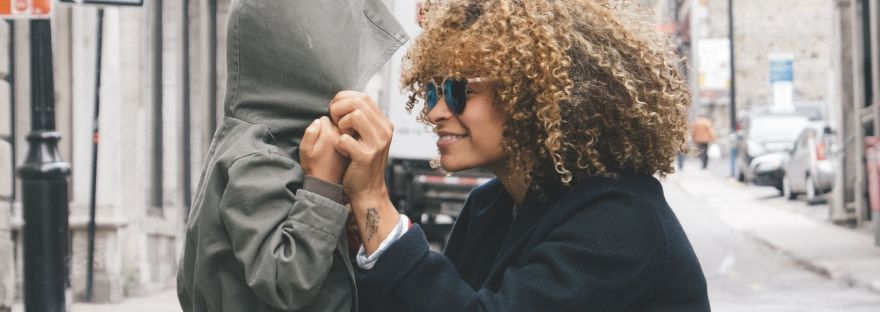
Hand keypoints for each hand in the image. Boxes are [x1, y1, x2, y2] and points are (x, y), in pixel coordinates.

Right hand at [300, 116, 348, 183]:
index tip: (318, 138)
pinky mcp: (355, 147)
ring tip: (332, 149)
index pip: (325, 118)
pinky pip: (349, 137)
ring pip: (343, 129)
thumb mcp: (305, 150)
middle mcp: (342, 135)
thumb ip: (310, 132)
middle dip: (329, 128)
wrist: (327, 183)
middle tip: (325, 144)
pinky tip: (340, 151)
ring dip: (338, 134)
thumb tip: (318, 120)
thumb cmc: (313, 167)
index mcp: (329, 134)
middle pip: (336, 122)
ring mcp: (350, 141)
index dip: (319, 127)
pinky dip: (346, 141)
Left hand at [329, 91, 398, 253]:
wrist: (368, 190)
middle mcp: (385, 131)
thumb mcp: (367, 136)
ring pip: (354, 115)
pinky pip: (344, 139)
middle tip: (335, 123)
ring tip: (341, 135)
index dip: (343, 99)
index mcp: (384, 123)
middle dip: (339, 108)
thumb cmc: (361, 161)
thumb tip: (347, 99)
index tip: (336, 113)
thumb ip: (362, 119)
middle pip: (358, 101)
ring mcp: (377, 143)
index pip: (363, 96)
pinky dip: (338, 144)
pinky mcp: (366, 156)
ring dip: (340, 124)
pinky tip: (343, 151)